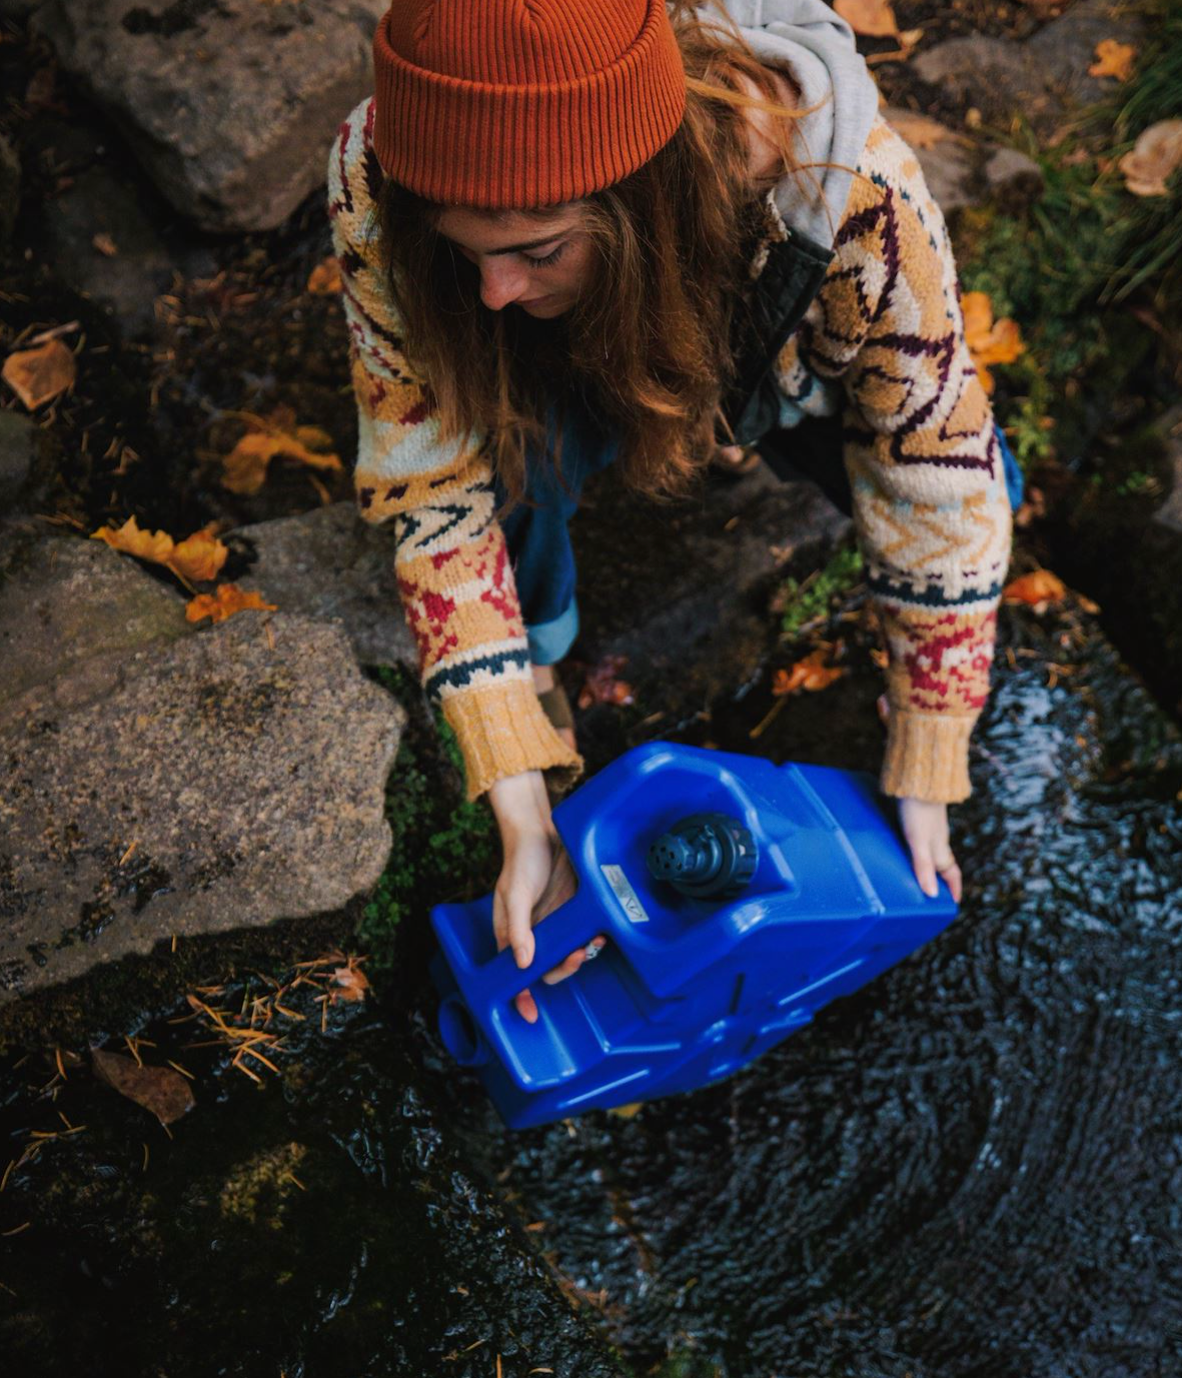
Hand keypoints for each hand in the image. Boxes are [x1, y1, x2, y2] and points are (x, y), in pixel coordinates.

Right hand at [487, 770, 603, 1023]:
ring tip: (592, 944)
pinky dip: (591, 939)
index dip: (521, 996)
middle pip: (547, 969)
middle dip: (563, 970)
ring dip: (580, 956)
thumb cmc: (521, 861)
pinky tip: (599, 934)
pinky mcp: (573, 912)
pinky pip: (582, 934)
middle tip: (576, 956)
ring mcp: (554, 924)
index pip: (515, 974)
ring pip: (567, 955)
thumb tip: (524, 963)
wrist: (542, 830)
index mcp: (512, 935)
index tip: (530, 1014)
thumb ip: (517, 928)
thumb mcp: (515, 893)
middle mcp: (533, 934)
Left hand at [897, 796, 962, 902]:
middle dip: (938, 878)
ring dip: (925, 863)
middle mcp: (936, 837)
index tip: (953, 902)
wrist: (919, 777)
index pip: (951, 872)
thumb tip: (932, 894)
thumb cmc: (918, 809)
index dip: (953, 887)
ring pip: (930, 849)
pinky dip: (914, 848)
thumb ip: (923, 865)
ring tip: (913, 874)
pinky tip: (901, 847)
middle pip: (940, 862)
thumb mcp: (919, 841)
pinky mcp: (916, 815)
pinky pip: (918, 837)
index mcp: (940, 846)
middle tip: (930, 893)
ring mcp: (927, 826)